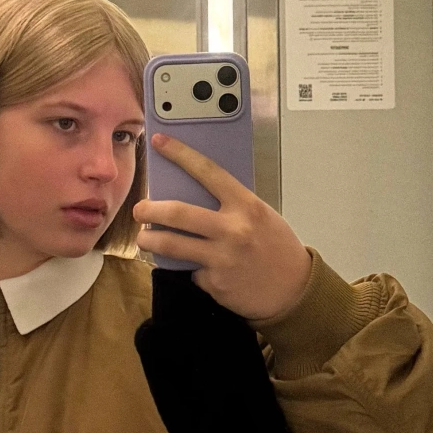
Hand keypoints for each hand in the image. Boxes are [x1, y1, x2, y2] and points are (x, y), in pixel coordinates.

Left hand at [133, 133, 312, 322]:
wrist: (293, 290)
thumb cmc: (276, 249)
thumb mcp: (260, 217)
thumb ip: (231, 207)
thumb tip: (193, 197)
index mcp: (246, 206)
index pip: (208, 172)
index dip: (180, 154)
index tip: (159, 142)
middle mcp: (232, 230)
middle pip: (178, 213)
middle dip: (149, 209)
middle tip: (139, 209)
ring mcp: (221, 258)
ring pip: (171, 245)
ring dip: (150, 240)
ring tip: (144, 238)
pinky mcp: (214, 283)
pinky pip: (190, 271)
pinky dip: (189, 268)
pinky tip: (198, 269)